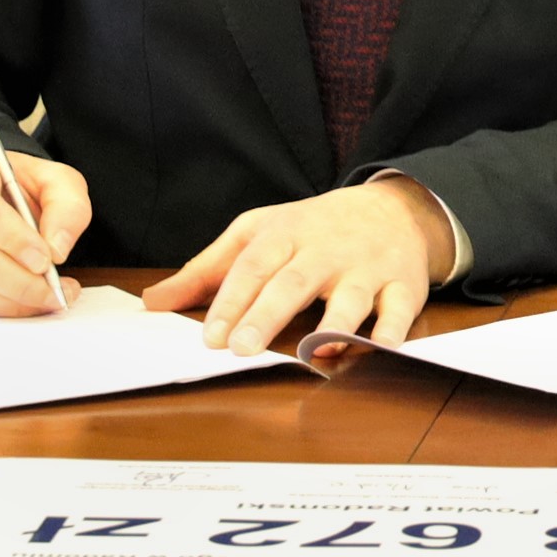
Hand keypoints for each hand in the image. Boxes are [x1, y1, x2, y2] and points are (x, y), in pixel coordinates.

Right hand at [0, 142, 92, 316]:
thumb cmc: (19, 185)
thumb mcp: (54, 180)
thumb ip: (67, 207)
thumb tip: (57, 250)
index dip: (10, 237)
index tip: (46, 259)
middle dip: (18, 280)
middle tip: (55, 289)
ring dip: (9, 301)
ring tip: (48, 298)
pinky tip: (25, 302)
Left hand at [143, 178, 458, 353]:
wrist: (394, 208)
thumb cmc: (313, 228)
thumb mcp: (258, 233)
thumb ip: (207, 271)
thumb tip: (153, 303)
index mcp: (287, 233)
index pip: (253, 265)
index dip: (231, 300)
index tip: (210, 337)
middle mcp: (327, 249)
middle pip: (295, 281)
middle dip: (268, 314)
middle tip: (241, 348)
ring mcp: (368, 267)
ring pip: (352, 296)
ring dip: (336, 323)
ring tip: (316, 348)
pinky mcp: (404, 286)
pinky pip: (400, 309)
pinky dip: (392, 329)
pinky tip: (378, 348)